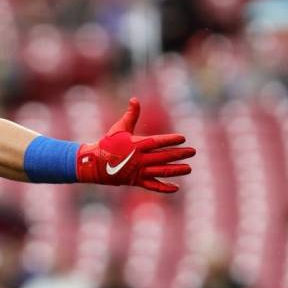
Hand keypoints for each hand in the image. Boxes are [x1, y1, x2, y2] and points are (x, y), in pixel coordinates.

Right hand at [76, 98, 194, 192]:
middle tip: (192, 151)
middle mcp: (139, 158)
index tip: (183, 138)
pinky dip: (164, 188)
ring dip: (176, 170)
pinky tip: (175, 187)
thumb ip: (131, 115)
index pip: (157, 142)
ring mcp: (138, 171)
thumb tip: (135, 99)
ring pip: (161, 171)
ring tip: (189, 168)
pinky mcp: (136, 181)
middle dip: (179, 154)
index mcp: (136, 145)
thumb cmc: (108, 144)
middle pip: (163, 156)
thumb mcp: (119, 128)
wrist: (94, 163)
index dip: (170, 140)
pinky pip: (153, 186)